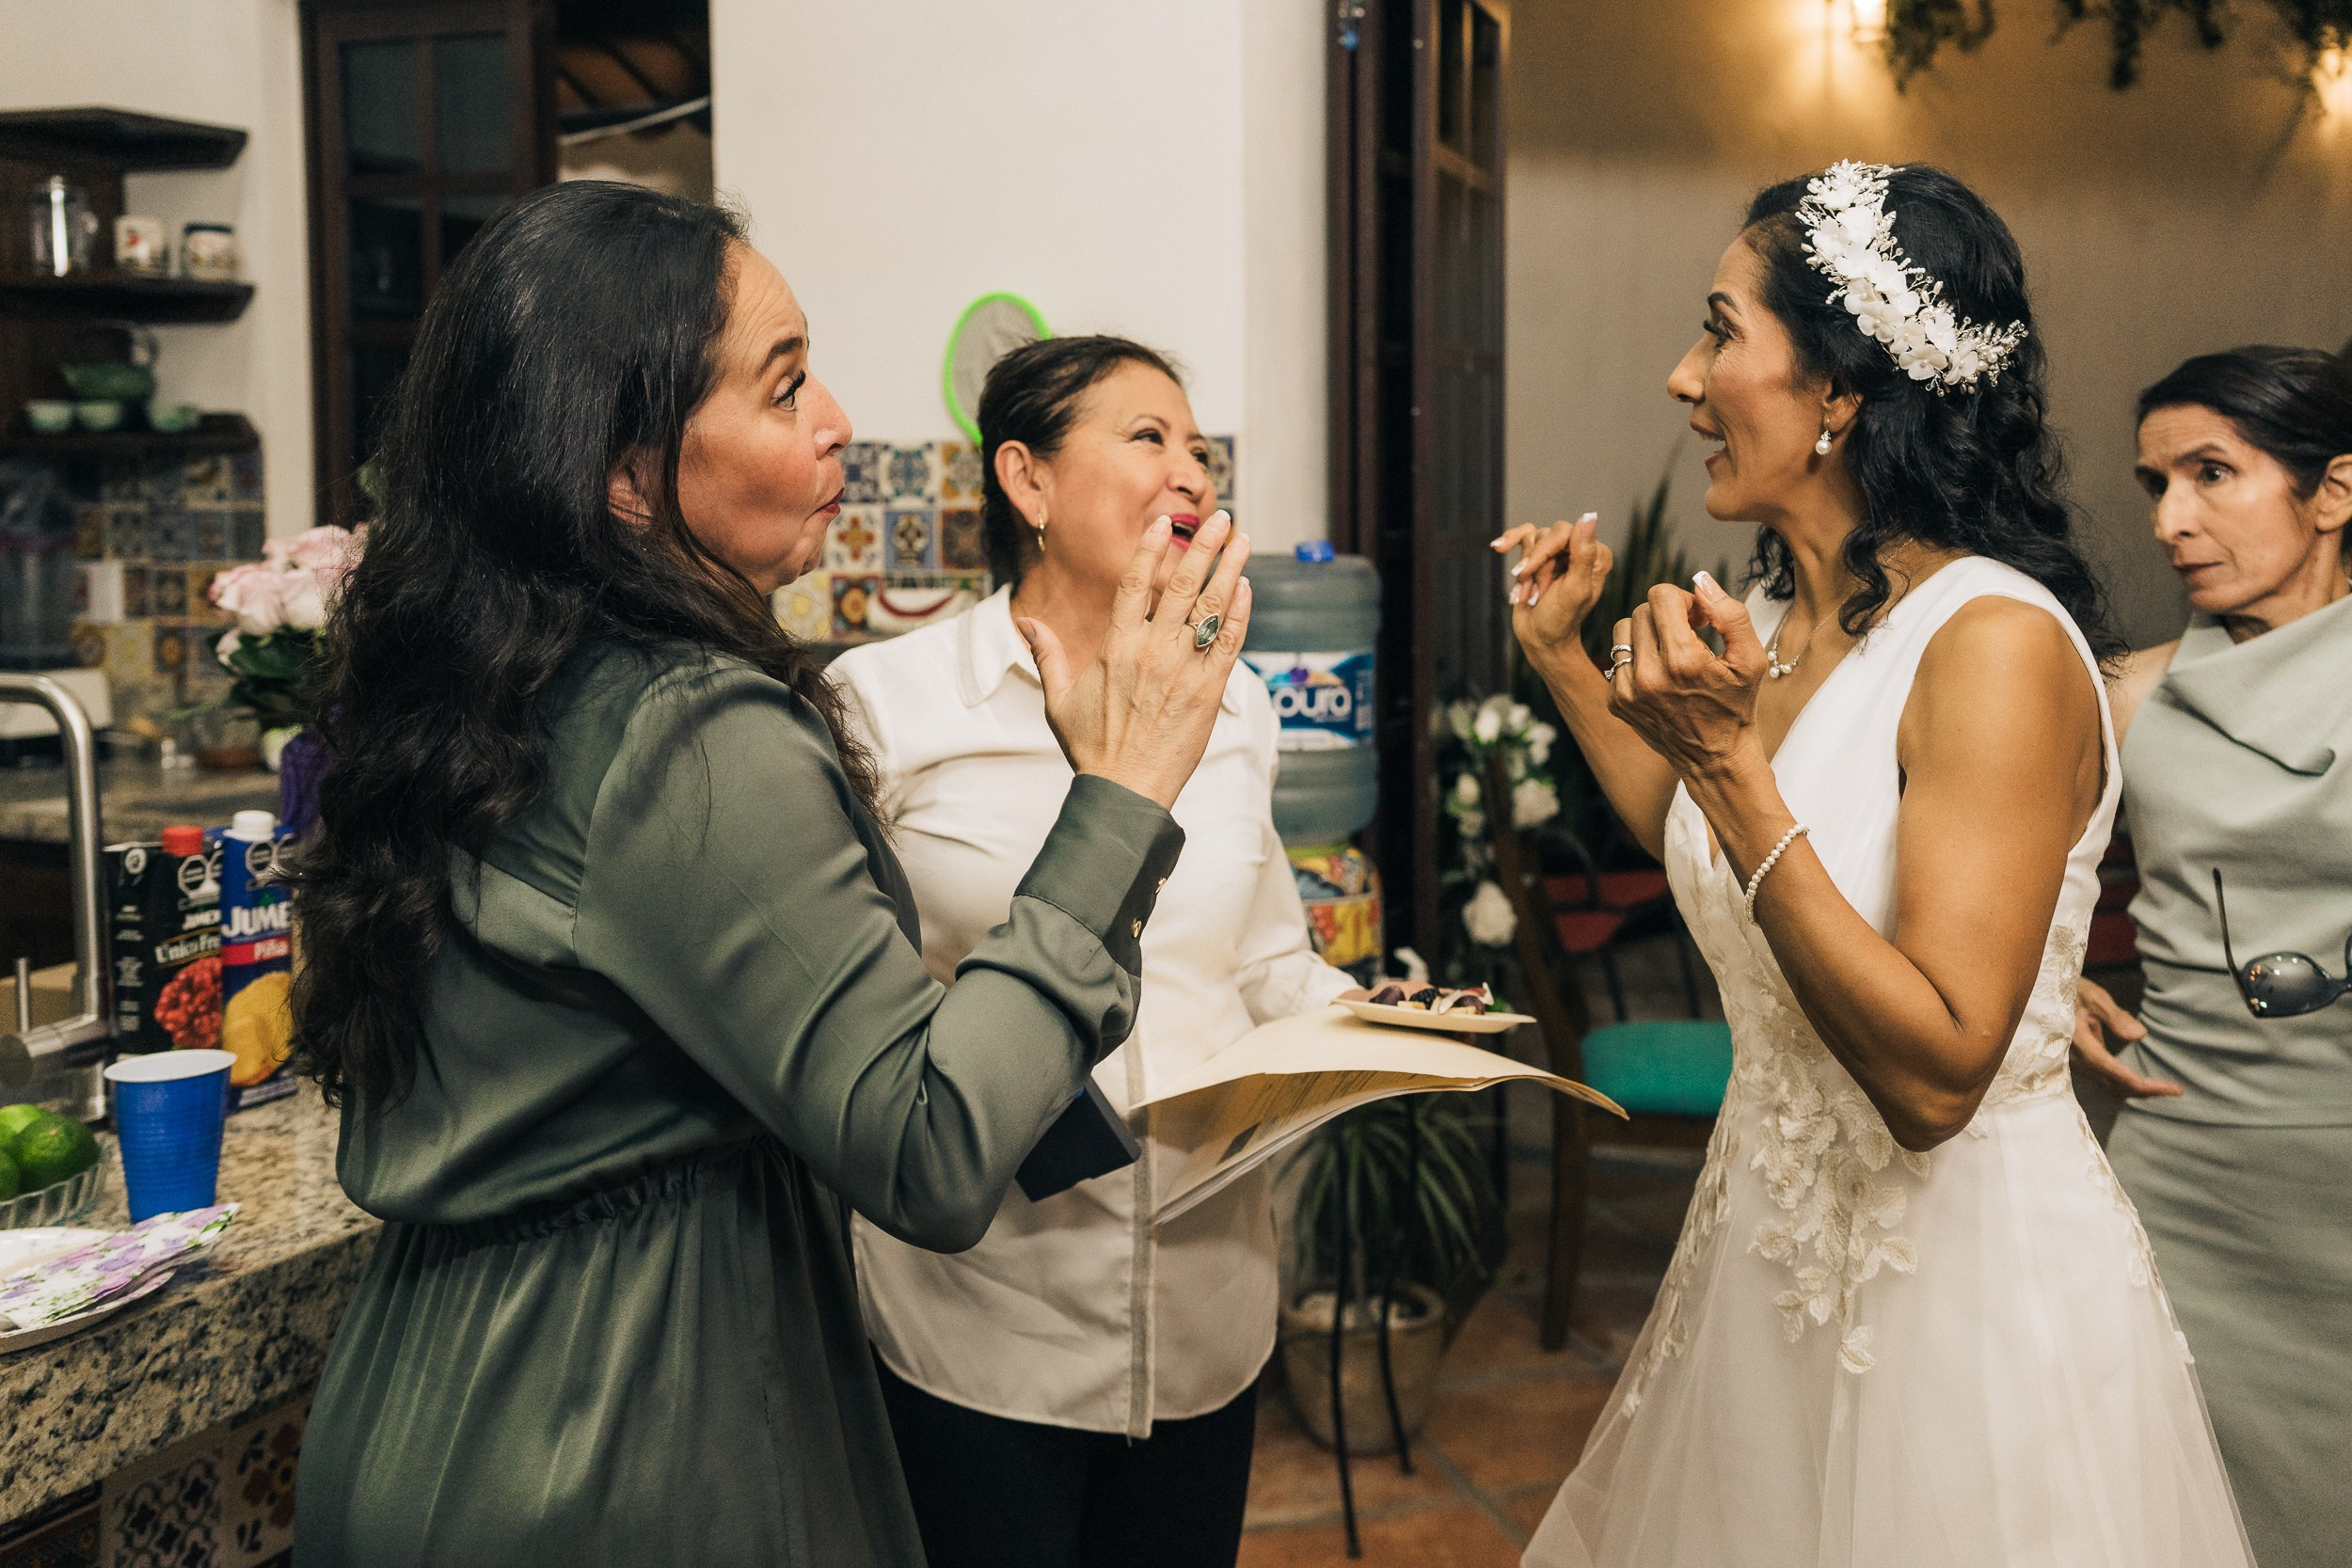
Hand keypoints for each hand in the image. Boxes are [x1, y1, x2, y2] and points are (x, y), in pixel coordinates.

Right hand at [1018, 511, 1252, 810]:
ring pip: (1211, 607)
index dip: (1150, 549)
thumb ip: (1049, 655)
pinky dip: (1238, 613)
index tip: (1164, 522)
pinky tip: (1245, 589)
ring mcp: (1183, 669)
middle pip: (1182, 585)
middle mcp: (1152, 651)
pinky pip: (1228, 642)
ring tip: (1244, 541)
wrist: (1125, 792)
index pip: (1134, 584)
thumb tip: (1026, 621)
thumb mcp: (1059, 700)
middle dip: (1205, 546)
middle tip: (1222, 518)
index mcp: (1116, 647)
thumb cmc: (1091, 749)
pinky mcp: (1208, 691)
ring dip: (1231, 569)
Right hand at [1495, 514, 1608, 676]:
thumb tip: (1589, 516)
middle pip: (1547, 535)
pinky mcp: (1539, 555)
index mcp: (1595, 555)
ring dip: (1525, 571)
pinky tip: (1498, 548)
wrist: (1540, 639)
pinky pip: (1523, 535)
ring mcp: (1559, 552)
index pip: (1565, 533)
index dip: (1543, 553)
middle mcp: (1579, 549)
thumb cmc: (1560, 620)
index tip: (1527, 573)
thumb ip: (1583, 554)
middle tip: (1533, 593)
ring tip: (1528, 594)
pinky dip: (1510, 544)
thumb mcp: (1574, 590)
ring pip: (1533, 539)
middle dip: (1534, 566)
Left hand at [1606, 573, 1768, 778]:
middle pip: (1641, 609)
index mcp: (1682, 660)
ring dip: (1646, 633)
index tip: (1698, 619)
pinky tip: (1659, 677)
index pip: (1660, 595)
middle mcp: (1648, 675)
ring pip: (1622, 630)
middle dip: (1666, 615)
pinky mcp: (1615, 702)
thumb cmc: (1736, 705)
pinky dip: (1636, 659)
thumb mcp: (1751, 659)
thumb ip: (1730, 614)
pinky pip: (1616, 658)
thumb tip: (1700, 581)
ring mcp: (1626, 691)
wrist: (1714, 758)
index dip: (1683, 600)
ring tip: (1671, 653)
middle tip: (1689, 635)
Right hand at [2071, 977, 2179, 1097]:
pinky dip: (2127, 1085)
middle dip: (2145, 1089)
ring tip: (2166, 1088)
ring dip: (2138, 1090)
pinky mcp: (2081, 1065)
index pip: (2106, 1064)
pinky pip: (2106, 1080)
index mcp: (2076, 1038)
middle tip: (2176, 1090)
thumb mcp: (2094, 996)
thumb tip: (2140, 1035)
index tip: (2162, 1087)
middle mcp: (2074, 1057)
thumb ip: (2116, 1016)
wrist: (2044, 997)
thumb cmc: (2071, 992)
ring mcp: (2076, 1064)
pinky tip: (2145, 1084)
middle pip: (2112, 1083)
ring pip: (2110, 1085)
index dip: (2133, 1079)